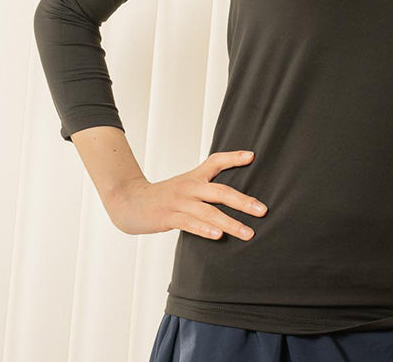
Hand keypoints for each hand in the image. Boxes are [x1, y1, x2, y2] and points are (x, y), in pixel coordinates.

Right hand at [106, 149, 267, 240]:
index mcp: (195, 177)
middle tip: (263, 210)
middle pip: (220, 191)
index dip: (234, 157)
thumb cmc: (164, 196)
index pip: (216, 161)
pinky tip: (218, 235)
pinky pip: (190, 223)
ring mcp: (179, 202)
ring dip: (231, 222)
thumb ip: (206, 186)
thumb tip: (232, 195)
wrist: (129, 202)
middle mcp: (190, 187)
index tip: (252, 156)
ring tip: (248, 232)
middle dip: (244, 201)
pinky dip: (205, 229)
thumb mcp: (185, 185)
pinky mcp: (169, 217)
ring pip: (209, 212)